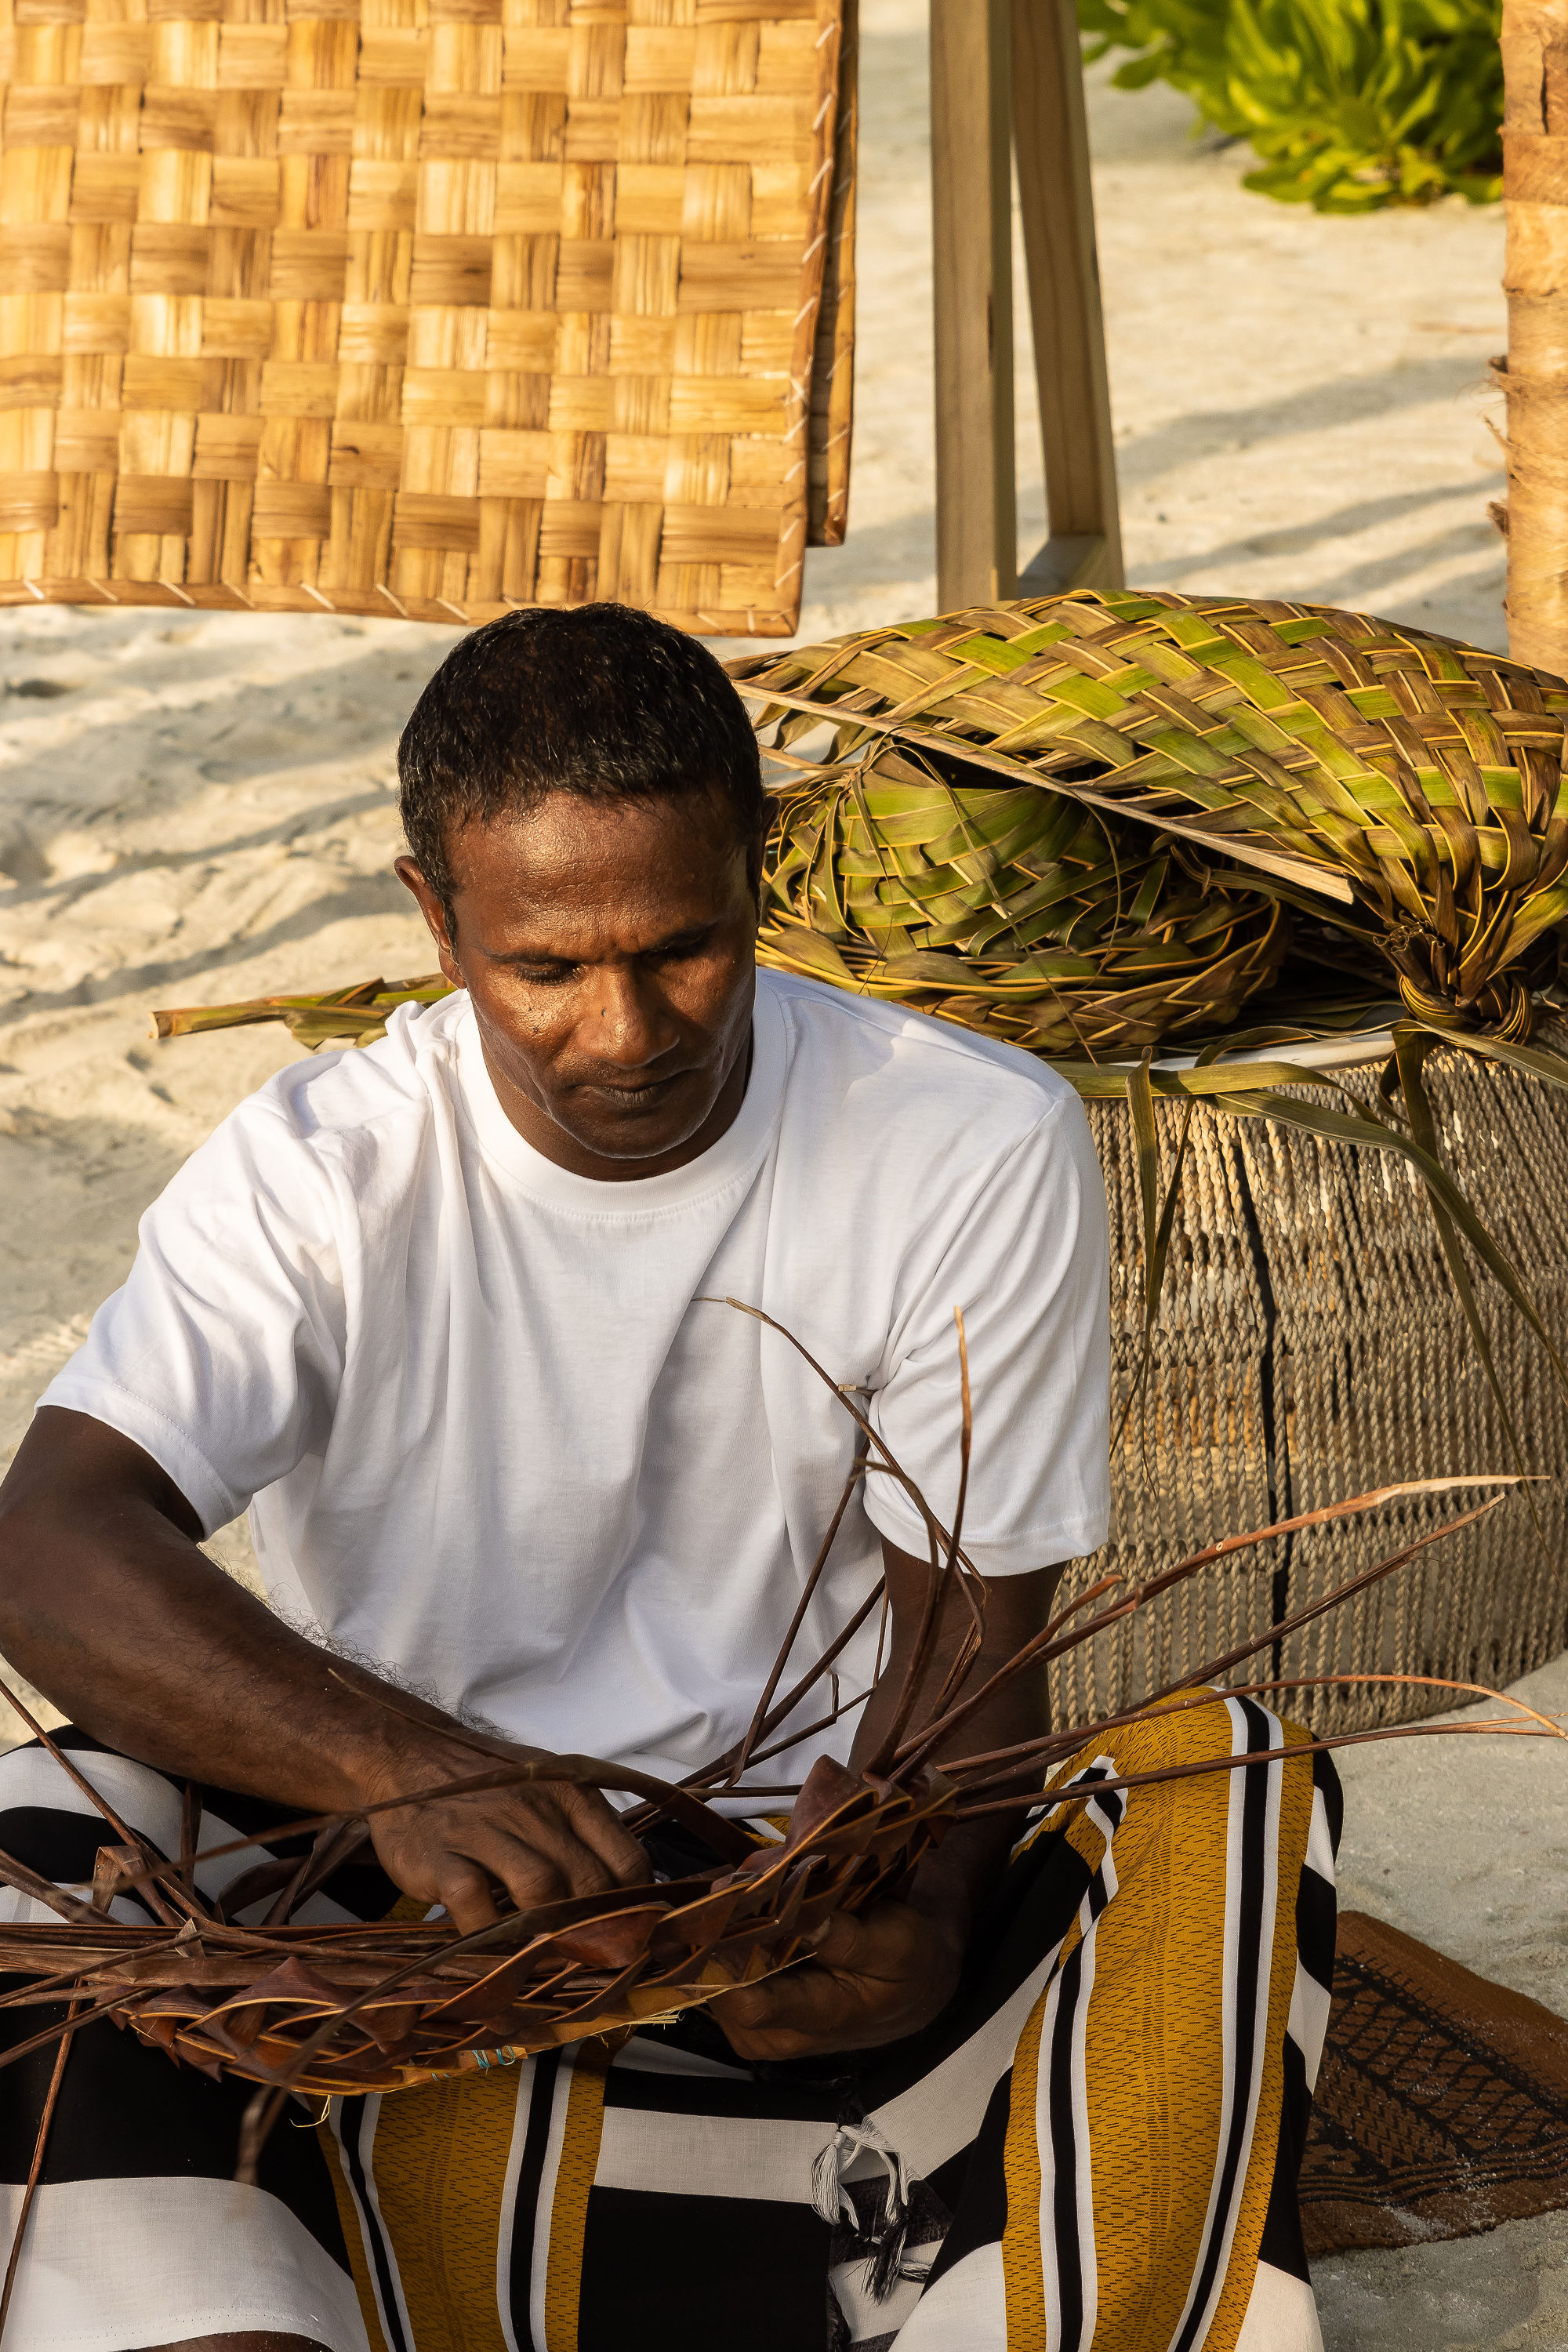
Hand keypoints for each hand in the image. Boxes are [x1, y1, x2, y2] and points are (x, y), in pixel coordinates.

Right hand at [362, 1741, 649, 1933]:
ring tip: (545, 1958)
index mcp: (572, 1795)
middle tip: (590, 1961)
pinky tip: (490, 1943)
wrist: (409, 1757)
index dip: (636, 1907)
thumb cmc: (489, 1786)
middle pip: (589, 1883)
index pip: (628, 1860)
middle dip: (596, 1931)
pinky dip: (488, 1933)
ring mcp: (488, 1830)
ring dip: (548, 1935)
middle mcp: (536, 1809)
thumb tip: (629, 1894)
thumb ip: (585, 1833)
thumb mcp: (548, 1790)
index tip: (630, 1935)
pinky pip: (475, 1904)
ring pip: (541, 1891)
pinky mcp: (441, 1855)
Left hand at [710, 1900, 964, 2061]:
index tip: (732, 1898)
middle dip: (724, 1929)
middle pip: (719, 1985)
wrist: (912, 1994)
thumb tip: (804, 1920)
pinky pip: (719, 1972)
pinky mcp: (748, 2012)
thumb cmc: (907, 1967)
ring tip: (751, 1887)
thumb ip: (848, 1939)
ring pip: (713, 1975)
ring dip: (724, 1928)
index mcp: (814, 2019)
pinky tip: (750, 1906)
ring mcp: (756, 2027)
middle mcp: (774, 2034)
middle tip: (744, 1880)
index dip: (728, 1951)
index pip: (748, 2003)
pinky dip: (728, 1936)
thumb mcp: (895, 1945)